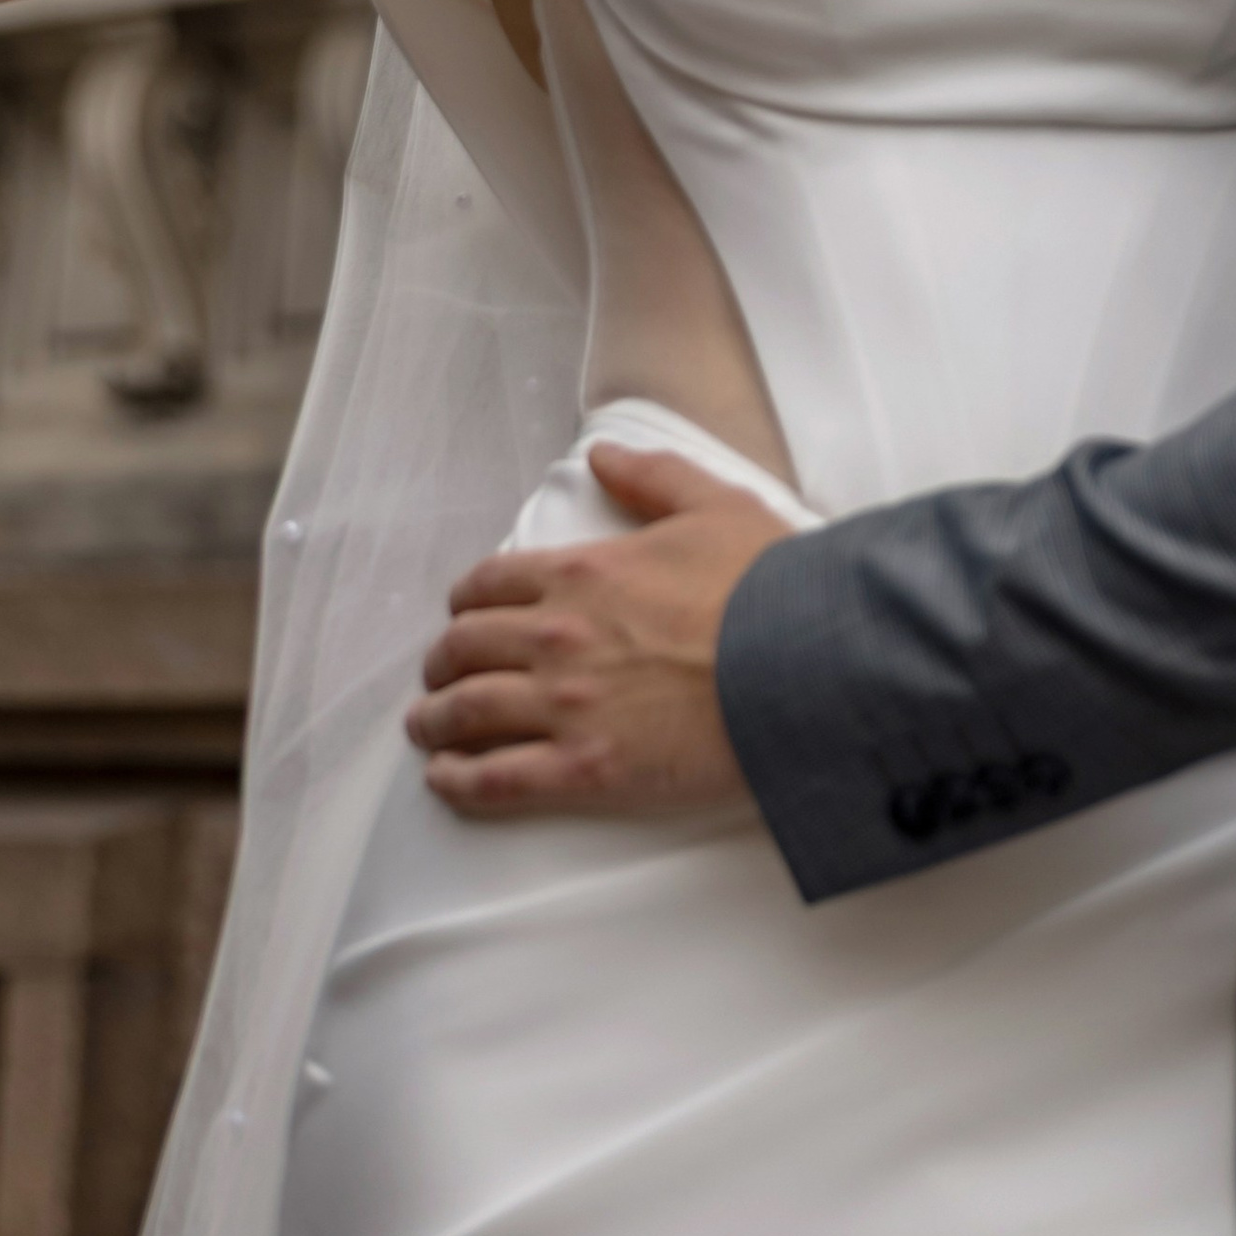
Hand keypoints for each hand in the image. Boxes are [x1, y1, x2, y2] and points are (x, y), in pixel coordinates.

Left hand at [409, 442, 791, 818]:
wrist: (808, 666)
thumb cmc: (770, 588)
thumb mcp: (714, 505)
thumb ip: (651, 476)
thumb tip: (603, 454)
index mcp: (582, 573)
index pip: (489, 586)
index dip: (467, 602)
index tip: (464, 616)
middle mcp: (557, 637)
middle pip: (464, 648)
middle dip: (443, 662)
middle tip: (441, 675)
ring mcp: (566, 706)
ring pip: (466, 713)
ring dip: (435, 721)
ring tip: (427, 728)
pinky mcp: (585, 770)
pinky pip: (495, 779)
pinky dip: (458, 781)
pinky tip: (446, 780)